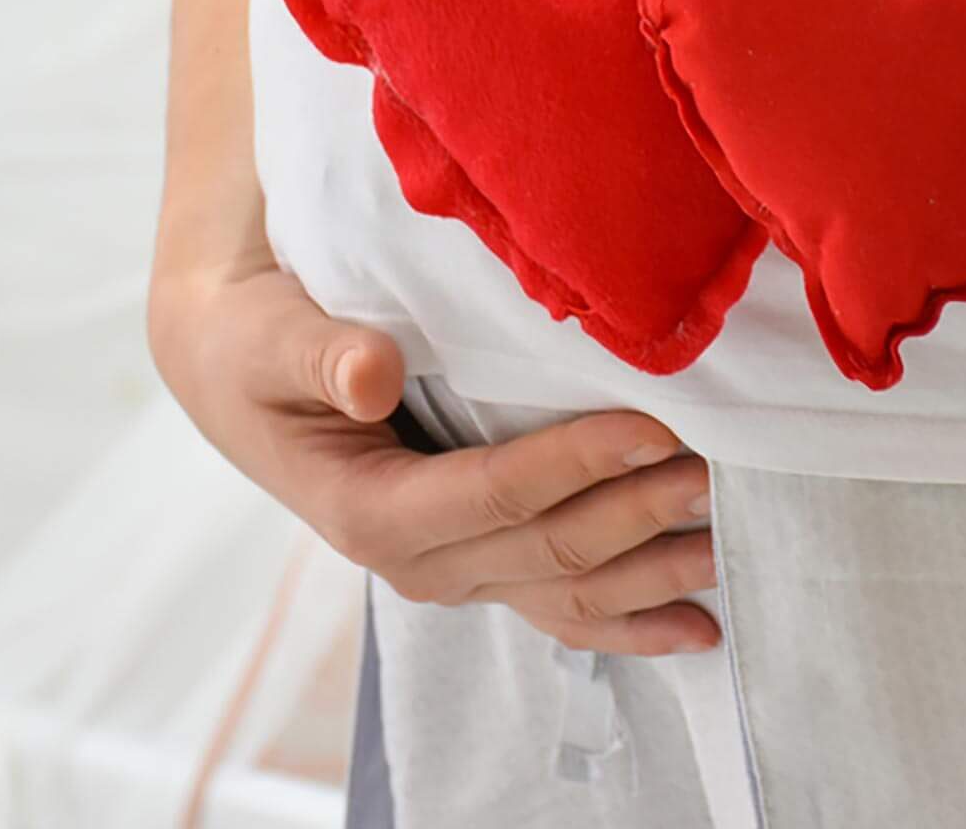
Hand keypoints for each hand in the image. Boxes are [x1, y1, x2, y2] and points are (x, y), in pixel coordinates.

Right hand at [148, 264, 717, 655]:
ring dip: (649, 575)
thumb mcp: (272, 336)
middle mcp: (416, 560)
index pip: (492, 493)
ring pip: (567, 593)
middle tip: (714, 472)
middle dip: (635, 515)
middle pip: (545, 548)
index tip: (652, 428)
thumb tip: (371, 374)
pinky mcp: (480, 565)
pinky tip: (698, 628)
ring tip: (725, 546)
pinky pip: (562, 608)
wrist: (240, 373)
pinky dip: (631, 622)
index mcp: (366, 507)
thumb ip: (322, 353)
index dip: (575, 465)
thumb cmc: (260, 344)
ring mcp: (454, 571)